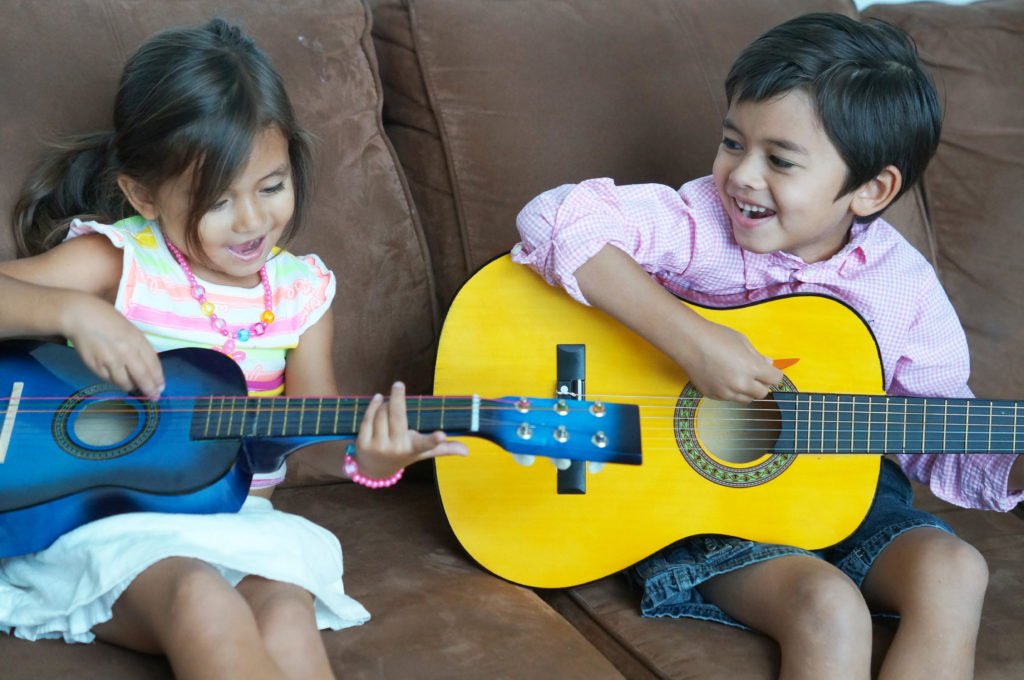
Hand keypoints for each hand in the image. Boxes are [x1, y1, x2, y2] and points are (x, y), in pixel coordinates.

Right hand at [60, 293, 164, 398]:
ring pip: (125, 383)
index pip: (153, 364)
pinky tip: (117, 378)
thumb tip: (147, 367)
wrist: (81, 317)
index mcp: (138, 341)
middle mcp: (127, 352)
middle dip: (149, 390)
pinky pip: (110, 380)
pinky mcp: (96, 367)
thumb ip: (139, 347)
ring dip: (131, 387)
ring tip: (133, 387)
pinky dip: (115, 381)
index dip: (158, 378)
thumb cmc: (108, 320)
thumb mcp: (130, 330)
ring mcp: (111, 361)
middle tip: (153, 397)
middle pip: (142, 377)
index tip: (160, 387)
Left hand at [352, 381, 468, 478]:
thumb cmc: (404, 454)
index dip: (434, 440)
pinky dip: (373, 406)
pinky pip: (368, 418)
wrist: (374, 469)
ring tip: (389, 402)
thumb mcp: (422, 452)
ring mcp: (379, 446)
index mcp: (414, 449)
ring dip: (385, 403)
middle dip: (398, 398)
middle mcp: (397, 449)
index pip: (426, 445)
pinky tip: (377, 399)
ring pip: (382, 414)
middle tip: (399, 384)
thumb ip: (443, 448)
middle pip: (398, 417)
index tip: (441, 435)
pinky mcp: (363, 443)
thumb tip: (467, 451)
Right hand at [679, 318, 782, 402]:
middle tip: (754, 374)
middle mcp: (741, 384)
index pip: (775, 379)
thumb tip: (768, 364)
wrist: (688, 343)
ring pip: (746, 399)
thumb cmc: (716, 336)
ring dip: (747, 390)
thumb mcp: (742, 341)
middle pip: (762, 393)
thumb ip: (757, 355)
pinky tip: (722, 377)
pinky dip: (731, 391)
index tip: (770, 371)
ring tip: (737, 376)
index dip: (774, 374)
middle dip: (761, 384)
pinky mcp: (714, 396)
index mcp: (752, 367)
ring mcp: (726, 392)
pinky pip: (729, 398)